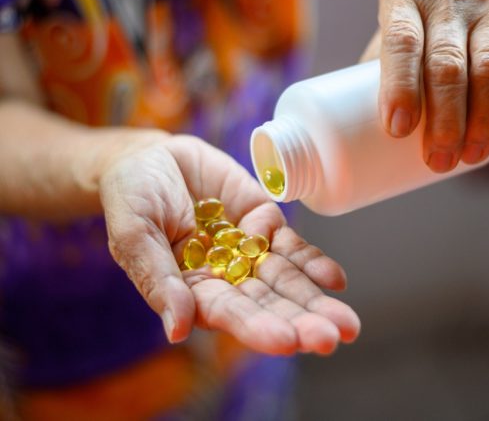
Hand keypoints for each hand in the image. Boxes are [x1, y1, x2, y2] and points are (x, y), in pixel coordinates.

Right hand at [99, 134, 359, 354]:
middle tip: (332, 337)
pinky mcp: (264, 223)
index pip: (228, 314)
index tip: (287, 341)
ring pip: (286, 280)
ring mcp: (247, 250)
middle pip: (267, 303)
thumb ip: (156, 277)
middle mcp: (224, 277)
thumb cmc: (131, 195)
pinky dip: (313, 263)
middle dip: (300, 321)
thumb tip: (177, 329)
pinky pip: (292, 246)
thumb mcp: (133, 232)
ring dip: (315, 300)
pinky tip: (335, 280)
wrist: (152, 156)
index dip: (257, 328)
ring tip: (347, 323)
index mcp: (191, 289)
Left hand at [365, 0, 488, 171]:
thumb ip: (374, 81)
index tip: (398, 130)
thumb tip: (363, 144)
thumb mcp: (388, 41)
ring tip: (469, 157)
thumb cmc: (414, 33)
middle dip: (445, 121)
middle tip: (438, 161)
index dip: (401, 88)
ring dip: (481, 121)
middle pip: (448, 65)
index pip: (403, 42)